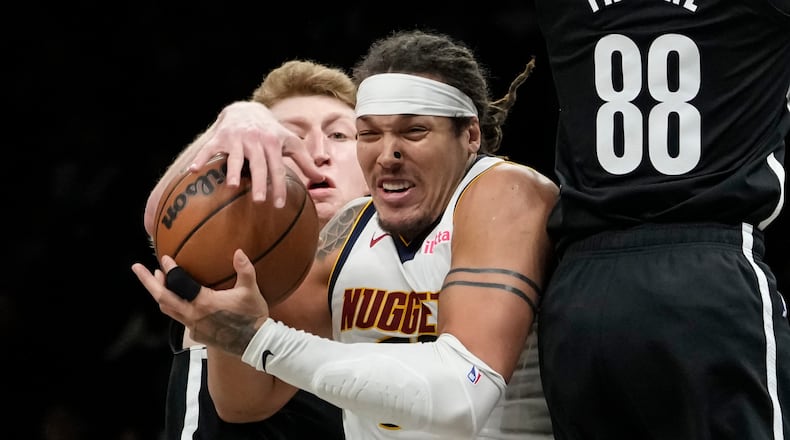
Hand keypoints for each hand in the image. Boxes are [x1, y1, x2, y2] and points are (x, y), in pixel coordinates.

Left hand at [131, 249, 270, 355]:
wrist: (255, 344)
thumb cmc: (252, 316)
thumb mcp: (251, 291)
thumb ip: (245, 269)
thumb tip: (238, 251)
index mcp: (204, 303)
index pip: (179, 283)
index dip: (170, 269)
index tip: (165, 258)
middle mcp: (193, 315)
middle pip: (162, 297)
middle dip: (148, 281)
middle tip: (137, 267)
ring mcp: (193, 326)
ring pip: (167, 308)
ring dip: (160, 293)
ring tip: (157, 280)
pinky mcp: (196, 334)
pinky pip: (178, 317)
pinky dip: (173, 304)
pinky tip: (178, 298)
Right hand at [189, 101, 323, 206]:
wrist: (247, 109)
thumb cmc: (271, 132)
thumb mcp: (290, 143)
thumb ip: (305, 161)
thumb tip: (321, 179)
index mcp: (273, 143)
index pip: (278, 168)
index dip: (278, 186)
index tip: (278, 205)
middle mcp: (256, 140)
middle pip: (258, 164)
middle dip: (259, 182)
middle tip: (259, 201)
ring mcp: (237, 138)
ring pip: (235, 156)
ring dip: (231, 171)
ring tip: (230, 187)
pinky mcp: (220, 136)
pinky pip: (209, 148)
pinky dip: (201, 158)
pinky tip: (193, 170)